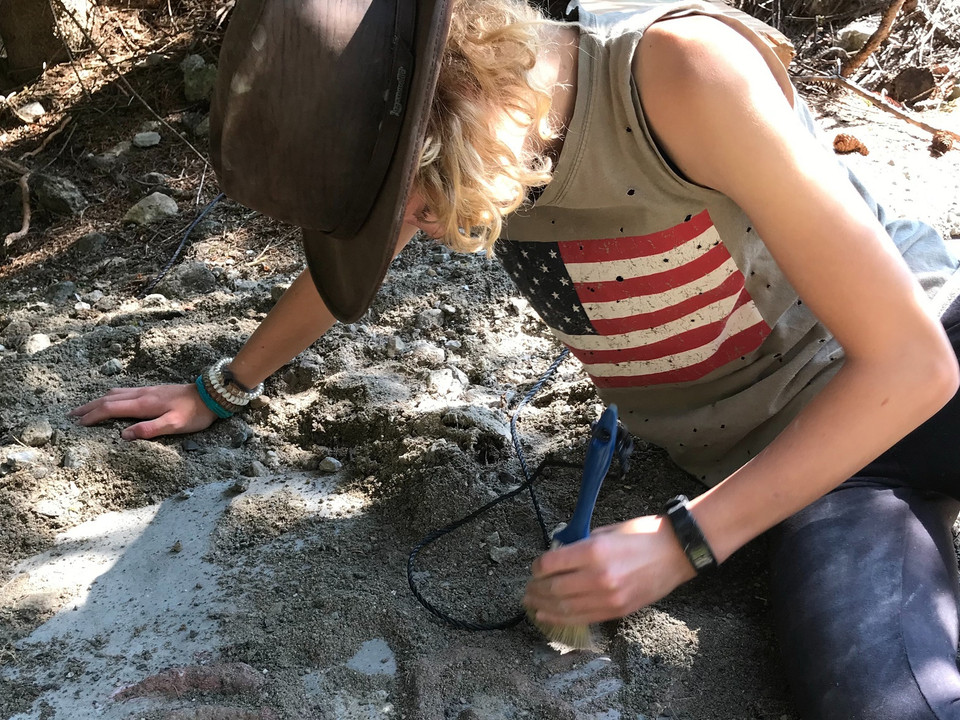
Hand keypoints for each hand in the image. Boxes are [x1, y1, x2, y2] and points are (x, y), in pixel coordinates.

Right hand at [69, 384, 217, 439]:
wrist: (211, 395)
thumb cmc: (194, 413)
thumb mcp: (174, 425)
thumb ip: (148, 429)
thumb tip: (123, 435)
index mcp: (143, 404)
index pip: (110, 408)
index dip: (93, 416)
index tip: (78, 424)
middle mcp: (141, 394)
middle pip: (108, 398)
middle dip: (88, 407)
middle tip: (71, 415)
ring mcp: (147, 390)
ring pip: (115, 393)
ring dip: (97, 401)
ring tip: (85, 408)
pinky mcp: (153, 390)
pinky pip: (124, 392)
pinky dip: (110, 397)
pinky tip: (111, 400)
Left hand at [523, 515, 696, 625]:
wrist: (676, 552)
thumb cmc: (642, 535)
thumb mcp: (606, 531)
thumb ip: (580, 545)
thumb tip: (559, 555)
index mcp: (593, 551)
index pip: (551, 564)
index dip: (537, 567)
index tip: (534, 567)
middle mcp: (597, 577)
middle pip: (554, 588)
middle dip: (535, 589)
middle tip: (527, 588)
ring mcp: (608, 597)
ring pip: (564, 607)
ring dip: (543, 605)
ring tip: (532, 602)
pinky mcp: (616, 610)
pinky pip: (582, 618)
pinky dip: (560, 618)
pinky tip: (547, 615)